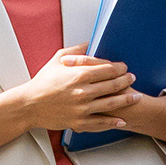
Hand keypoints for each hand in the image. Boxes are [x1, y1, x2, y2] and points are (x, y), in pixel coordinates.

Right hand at [17, 47, 135, 133]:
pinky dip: (113, 122)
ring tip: (136, 96)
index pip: (107, 70)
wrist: (29, 104)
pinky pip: (100, 122)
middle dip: (125, 81)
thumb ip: (76, 51)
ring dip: (126, 100)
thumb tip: (89, 42)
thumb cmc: (42, 82)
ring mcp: (82, 108)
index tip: (124, 67)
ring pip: (111, 104)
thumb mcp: (57, 60)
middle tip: (132, 78)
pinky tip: (122, 120)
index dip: (119, 68)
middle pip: (112, 85)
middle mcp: (82, 91)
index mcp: (78, 75)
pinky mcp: (79, 121)